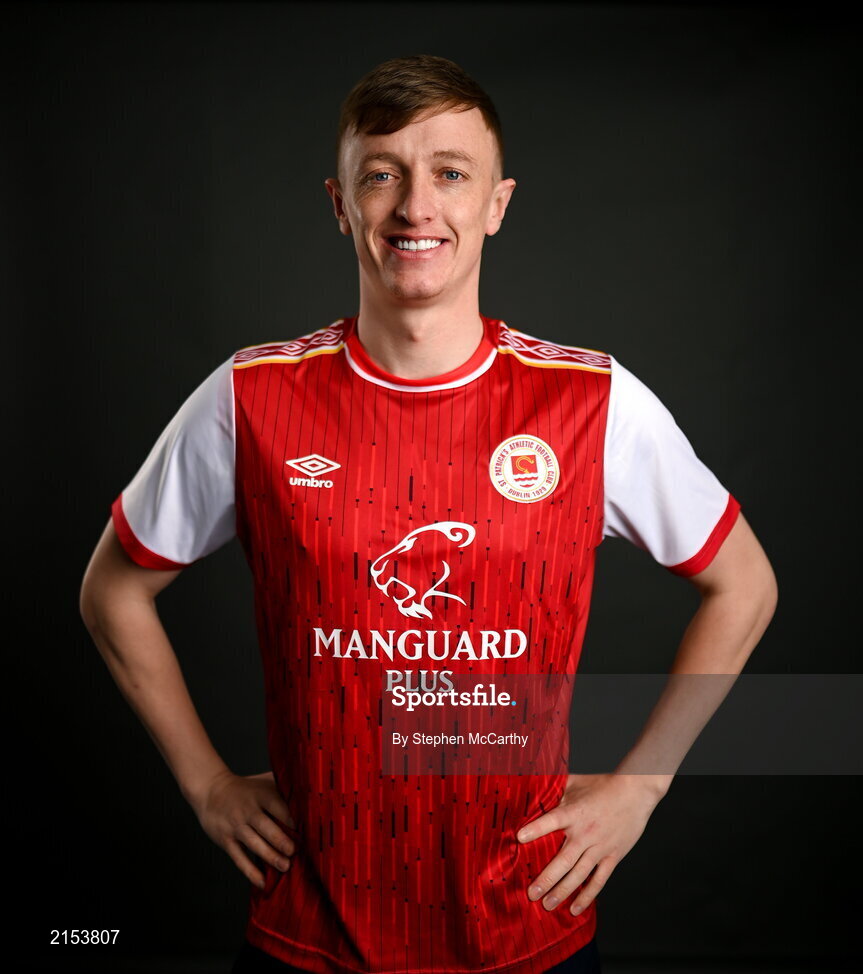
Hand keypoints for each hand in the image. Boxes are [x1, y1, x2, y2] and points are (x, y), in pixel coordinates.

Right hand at [190, 770, 296, 888]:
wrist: (212, 791)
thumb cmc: (246, 789)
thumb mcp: (264, 781)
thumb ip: (284, 784)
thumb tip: (311, 788)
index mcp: (260, 795)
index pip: (276, 805)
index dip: (289, 817)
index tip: (303, 829)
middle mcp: (248, 810)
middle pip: (265, 826)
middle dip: (280, 840)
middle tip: (294, 851)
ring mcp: (236, 826)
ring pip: (253, 843)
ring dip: (270, 856)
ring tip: (285, 866)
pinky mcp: (226, 840)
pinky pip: (239, 858)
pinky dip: (250, 872)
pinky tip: (262, 882)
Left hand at [516, 773, 663, 915]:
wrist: (636, 792)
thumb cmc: (604, 785)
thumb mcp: (576, 782)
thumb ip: (555, 788)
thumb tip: (533, 785)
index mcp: (575, 812)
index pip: (552, 820)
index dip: (536, 828)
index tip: (519, 837)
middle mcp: (586, 832)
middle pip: (564, 859)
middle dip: (546, 878)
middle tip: (531, 894)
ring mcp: (600, 847)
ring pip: (579, 874)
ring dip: (563, 891)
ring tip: (548, 905)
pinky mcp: (612, 856)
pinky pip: (599, 880)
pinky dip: (587, 895)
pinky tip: (575, 908)